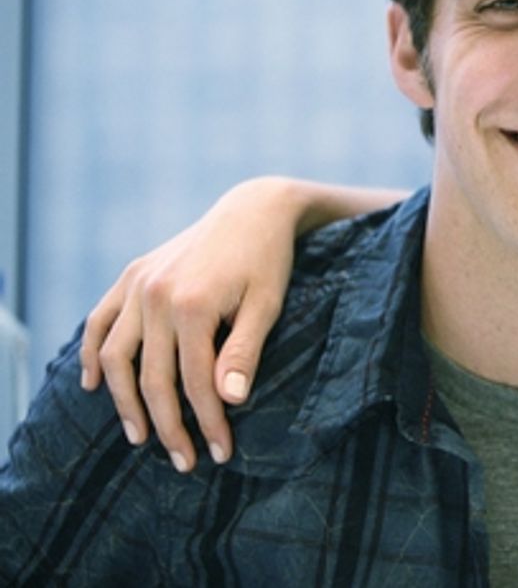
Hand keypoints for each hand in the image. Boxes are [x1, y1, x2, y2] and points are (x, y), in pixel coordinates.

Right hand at [78, 177, 295, 471]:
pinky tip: (95, 385)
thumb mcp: (268, 304)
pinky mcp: (131, 275)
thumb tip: (230, 400)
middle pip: (151, 378)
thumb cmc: (268, 261)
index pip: (195, 383)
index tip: (220, 454)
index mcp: (193, 305)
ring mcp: (138, 284)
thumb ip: (245, 350)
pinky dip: (94, 354)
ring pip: (116, 356)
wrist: (254, 209)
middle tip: (184, 462)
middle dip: (168, 426)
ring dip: (123, 402)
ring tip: (139, 437)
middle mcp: (156, 296)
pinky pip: (100, 321)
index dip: (208, 423)